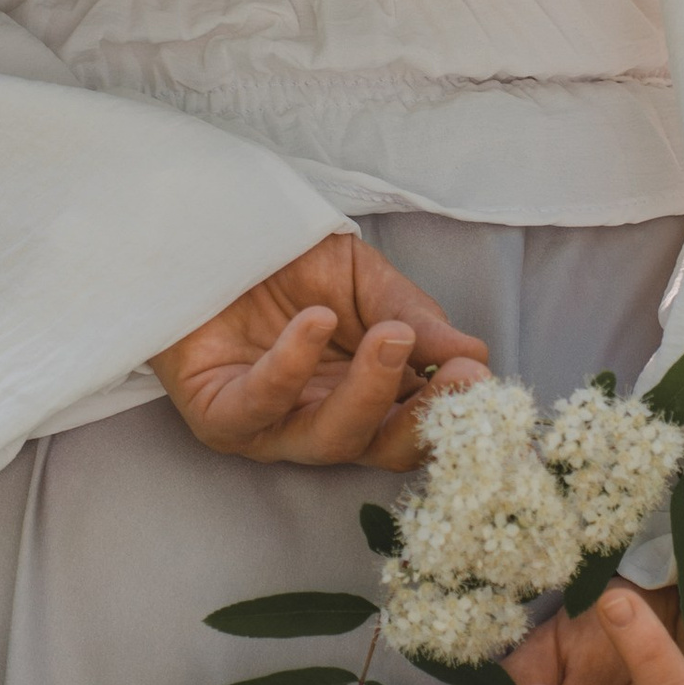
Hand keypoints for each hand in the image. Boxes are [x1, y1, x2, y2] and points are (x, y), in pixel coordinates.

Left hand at [150, 235, 489, 471]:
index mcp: (362, 396)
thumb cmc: (283, 262)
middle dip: (422, 416)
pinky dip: (292, 368)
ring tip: (389, 338)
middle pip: (381, 448)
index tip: (478, 375)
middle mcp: (320, 420)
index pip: (415, 425)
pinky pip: (259, 406)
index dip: (449, 409)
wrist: (205, 236)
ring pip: (329, 439)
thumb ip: (410, 314)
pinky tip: (316, 323)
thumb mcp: (361, 277)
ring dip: (368, 393)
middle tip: (454, 373)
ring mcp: (270, 426)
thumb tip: (474, 356)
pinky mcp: (218, 414)